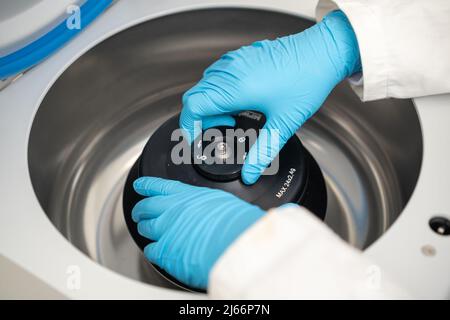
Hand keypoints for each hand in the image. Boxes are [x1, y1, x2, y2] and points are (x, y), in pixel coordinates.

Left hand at [132, 177, 264, 289]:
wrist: (234, 242)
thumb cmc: (234, 222)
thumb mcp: (219, 199)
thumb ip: (203, 202)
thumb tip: (203, 208)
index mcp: (185, 195)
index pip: (159, 186)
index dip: (146, 185)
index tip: (139, 185)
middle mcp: (171, 210)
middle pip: (146, 207)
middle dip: (140, 210)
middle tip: (140, 213)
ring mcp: (166, 230)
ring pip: (146, 228)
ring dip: (146, 229)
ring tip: (148, 231)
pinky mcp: (165, 251)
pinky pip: (150, 251)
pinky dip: (153, 251)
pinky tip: (158, 252)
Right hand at [180, 10, 360, 184]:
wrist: (323, 52)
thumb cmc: (306, 81)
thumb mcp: (284, 124)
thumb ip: (263, 152)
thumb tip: (250, 173)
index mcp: (235, 89)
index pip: (193, 107)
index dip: (189, 128)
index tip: (196, 142)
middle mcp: (229, 72)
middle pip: (194, 97)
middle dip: (199, 119)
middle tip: (220, 132)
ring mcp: (234, 61)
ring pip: (204, 85)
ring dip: (209, 105)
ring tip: (232, 118)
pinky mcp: (240, 56)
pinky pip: (216, 75)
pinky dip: (217, 92)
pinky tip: (237, 101)